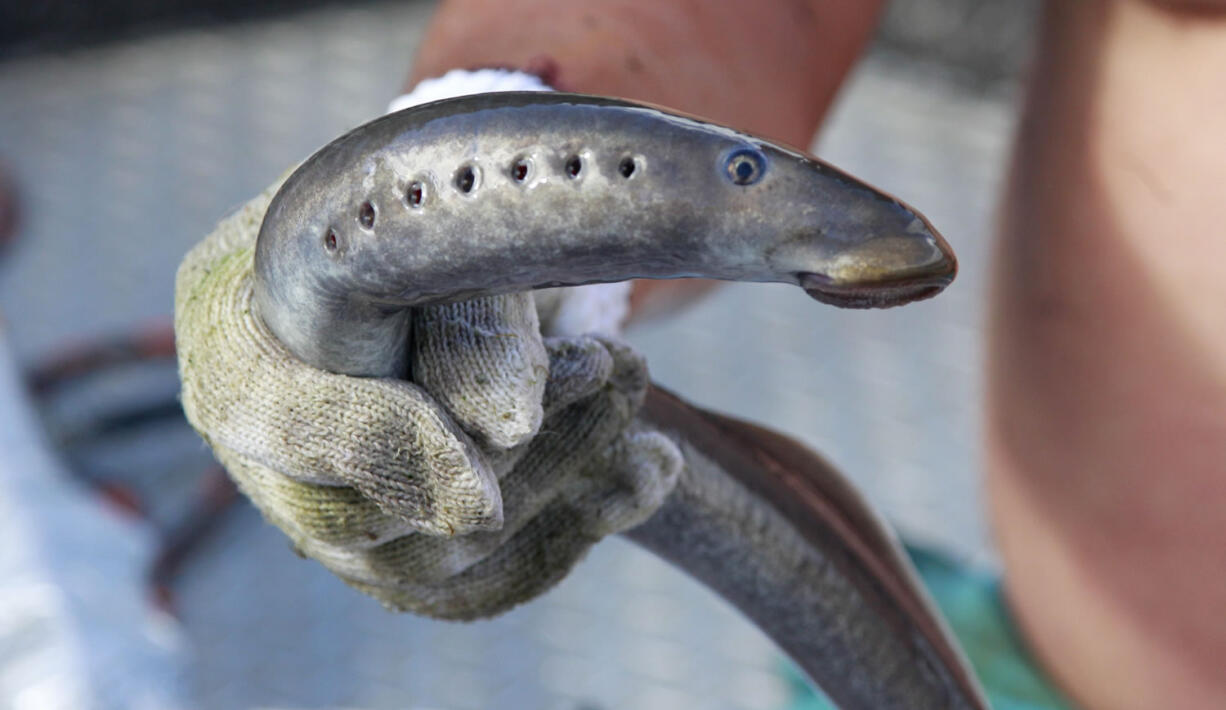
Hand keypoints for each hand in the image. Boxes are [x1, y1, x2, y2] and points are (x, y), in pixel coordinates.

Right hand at [175, 178, 679, 618]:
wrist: (463, 218)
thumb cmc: (440, 194)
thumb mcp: (459, 219)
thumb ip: (467, 313)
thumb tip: (504, 426)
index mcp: (237, 327)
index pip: (283, 418)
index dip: (386, 444)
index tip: (504, 443)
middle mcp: (266, 437)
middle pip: (365, 519)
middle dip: (515, 457)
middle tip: (616, 367)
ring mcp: (329, 500)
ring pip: (435, 562)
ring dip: (563, 485)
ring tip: (638, 400)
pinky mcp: (403, 540)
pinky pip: (483, 579)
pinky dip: (578, 526)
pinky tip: (649, 471)